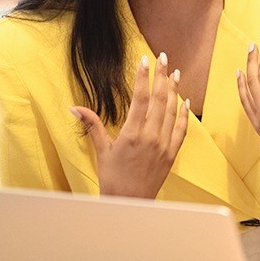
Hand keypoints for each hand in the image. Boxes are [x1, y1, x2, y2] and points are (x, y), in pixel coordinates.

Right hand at [71, 53, 188, 198]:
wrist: (130, 203)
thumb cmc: (112, 178)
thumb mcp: (101, 150)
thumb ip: (92, 125)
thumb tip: (74, 107)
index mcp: (132, 134)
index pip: (140, 98)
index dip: (143, 77)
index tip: (144, 60)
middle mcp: (151, 137)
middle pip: (159, 99)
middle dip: (162, 76)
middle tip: (164, 57)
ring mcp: (164, 145)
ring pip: (172, 111)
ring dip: (174, 90)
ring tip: (175, 72)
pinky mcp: (172, 153)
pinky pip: (182, 129)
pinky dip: (184, 114)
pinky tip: (185, 100)